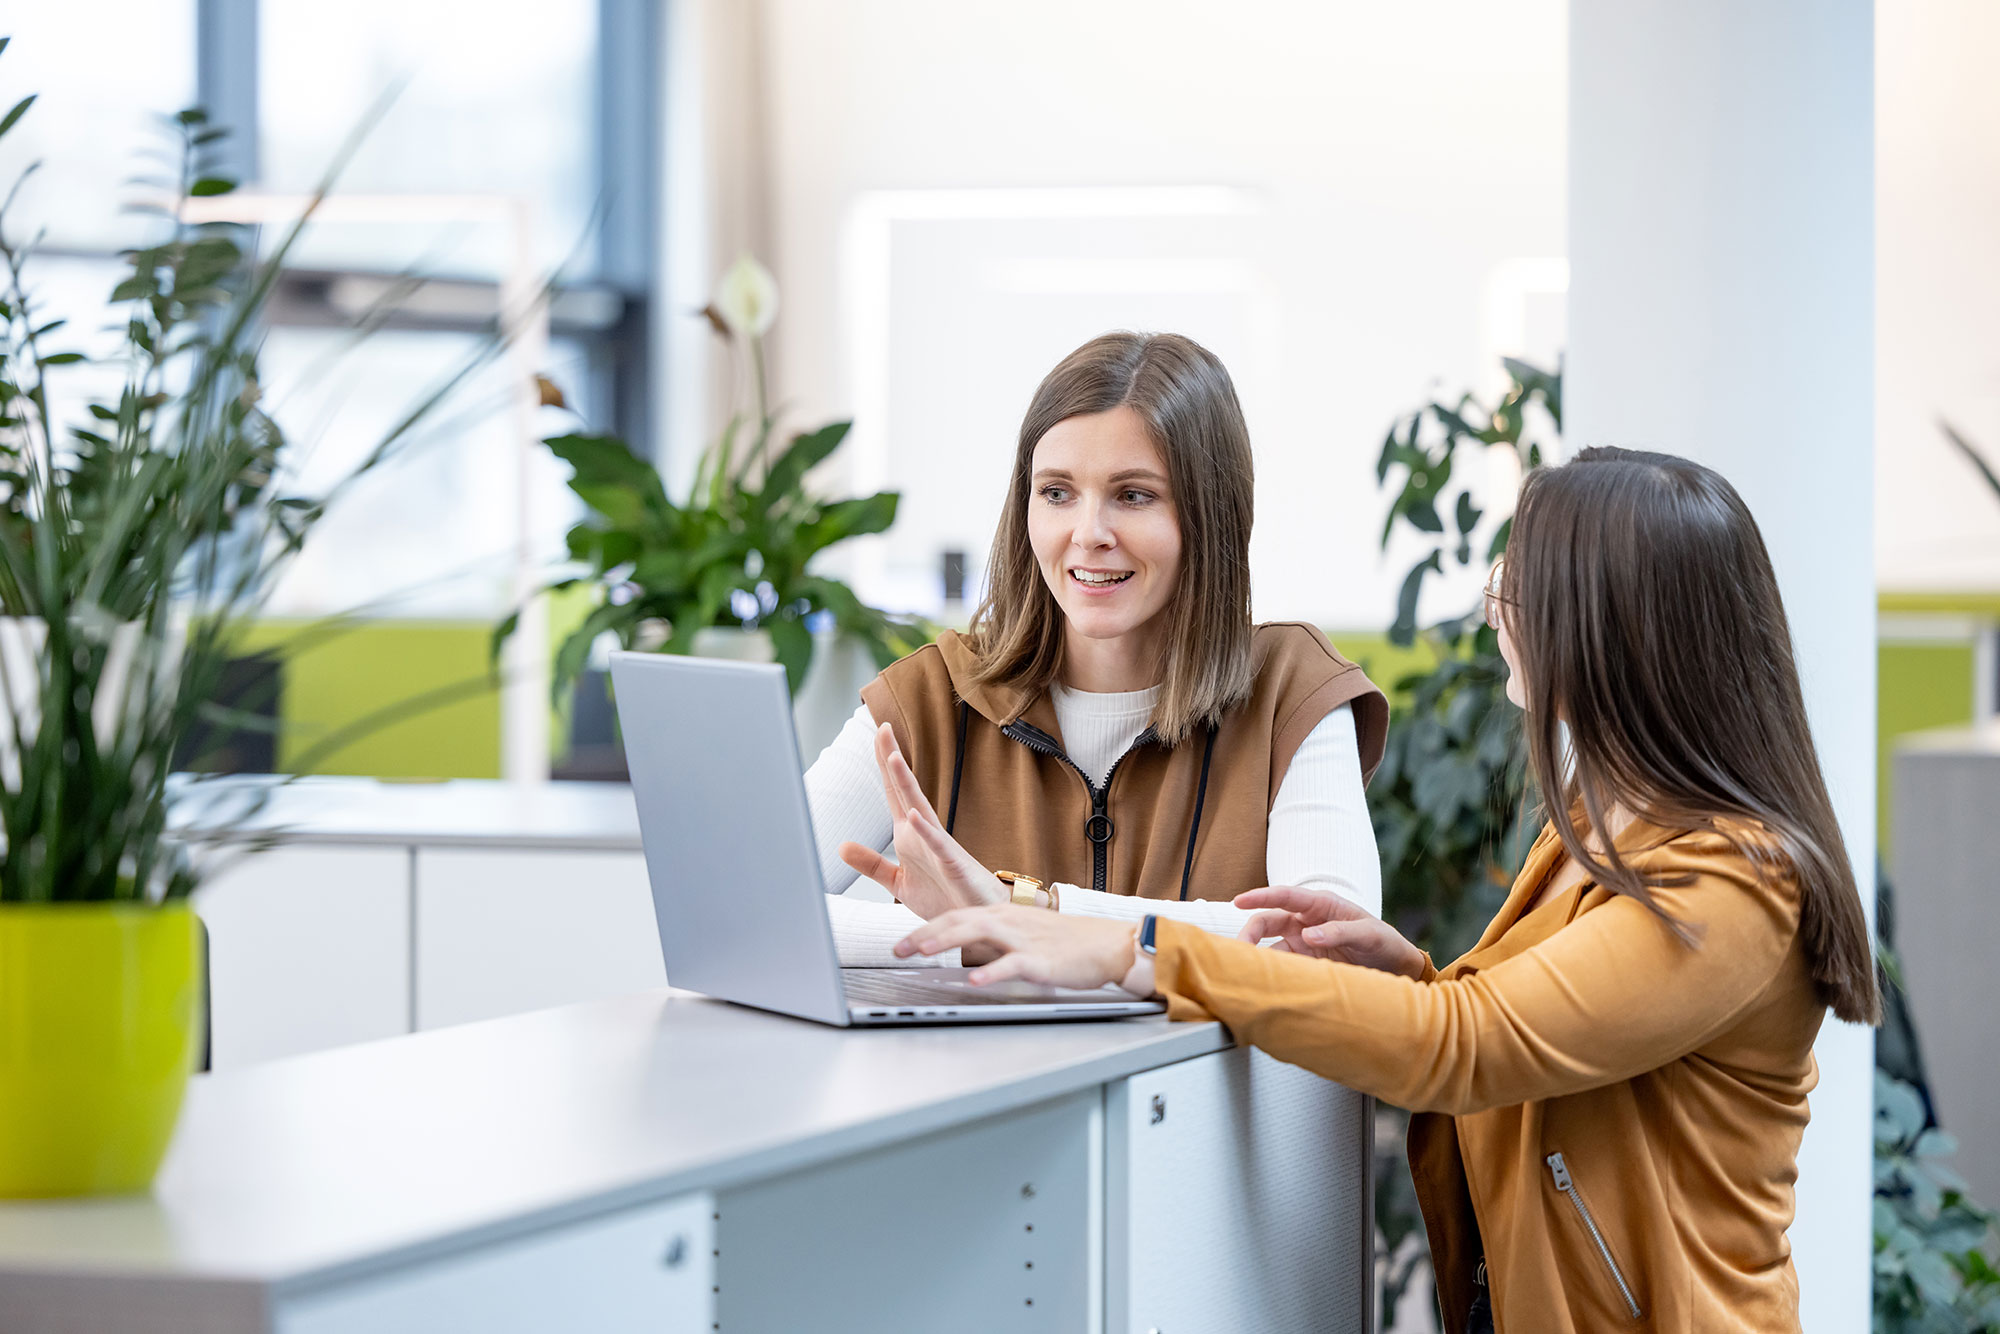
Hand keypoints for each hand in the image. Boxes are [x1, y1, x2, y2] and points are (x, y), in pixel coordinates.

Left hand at [839, 723, 1007, 920]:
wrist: (977, 921)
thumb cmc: (945, 896)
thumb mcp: (898, 881)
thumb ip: (871, 863)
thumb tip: (842, 845)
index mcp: (910, 834)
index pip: (893, 791)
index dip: (884, 763)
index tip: (877, 733)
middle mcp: (925, 832)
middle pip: (905, 790)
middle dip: (892, 759)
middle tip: (883, 728)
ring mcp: (940, 846)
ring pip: (921, 809)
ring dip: (907, 785)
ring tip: (893, 759)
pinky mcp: (953, 865)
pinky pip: (938, 845)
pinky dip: (926, 830)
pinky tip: (913, 815)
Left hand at [897, 904, 1154, 995]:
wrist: (1108, 944)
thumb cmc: (1066, 943)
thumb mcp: (1021, 937)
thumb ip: (992, 943)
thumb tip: (962, 954)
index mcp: (1001, 915)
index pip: (954, 917)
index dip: (924, 928)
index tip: (901, 944)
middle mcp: (1007, 921)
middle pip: (958, 920)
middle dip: (924, 934)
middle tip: (898, 949)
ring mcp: (1023, 939)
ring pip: (978, 933)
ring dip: (947, 940)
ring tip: (923, 950)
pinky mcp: (1040, 960)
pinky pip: (1012, 964)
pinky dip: (991, 971)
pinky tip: (974, 979)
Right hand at [1233, 887, 1426, 978]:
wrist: (1395, 967)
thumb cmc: (1384, 942)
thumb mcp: (1368, 934)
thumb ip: (1339, 931)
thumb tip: (1307, 936)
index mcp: (1321, 904)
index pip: (1285, 896)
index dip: (1260, 896)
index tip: (1239, 902)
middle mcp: (1305, 921)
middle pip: (1268, 921)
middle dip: (1250, 933)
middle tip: (1239, 951)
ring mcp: (1302, 943)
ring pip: (1270, 947)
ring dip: (1258, 958)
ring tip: (1247, 973)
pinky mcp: (1304, 964)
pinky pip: (1282, 966)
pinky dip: (1271, 974)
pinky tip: (1265, 984)